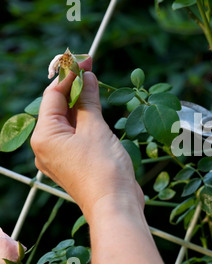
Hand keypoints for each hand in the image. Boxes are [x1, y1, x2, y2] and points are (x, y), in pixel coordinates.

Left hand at [31, 58, 143, 220]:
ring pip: (69, 121)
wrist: (115, 205)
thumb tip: (87, 77)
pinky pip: (76, 135)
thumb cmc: (103, 169)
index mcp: (45, 136)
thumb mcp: (96, 128)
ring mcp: (60, 156)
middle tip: (90, 67)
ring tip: (96, 86)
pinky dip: (86, 121)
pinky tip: (98, 111)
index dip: (68, 74)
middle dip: (74, 88)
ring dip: (82, 104)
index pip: (53, 95)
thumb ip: (88, 100)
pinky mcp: (74, 162)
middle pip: (58, 108)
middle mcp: (46, 147)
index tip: (84, 58)